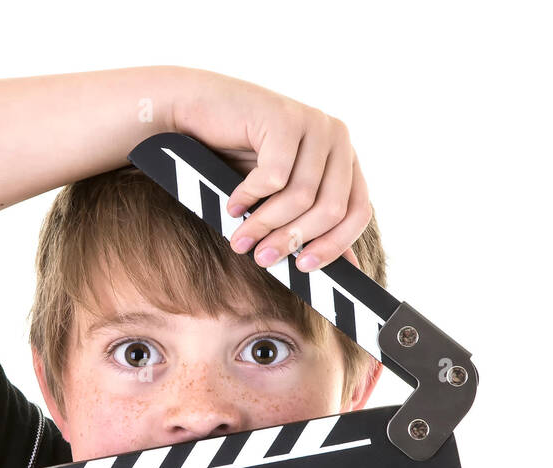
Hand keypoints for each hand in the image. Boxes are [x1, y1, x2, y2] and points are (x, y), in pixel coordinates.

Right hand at [168, 67, 369, 272]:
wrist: (195, 111)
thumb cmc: (238, 158)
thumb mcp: (281, 199)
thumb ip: (315, 227)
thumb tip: (349, 271)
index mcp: (345, 158)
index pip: (358, 211)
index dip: (334, 246)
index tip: (302, 268)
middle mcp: (337, 136)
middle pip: (332, 208)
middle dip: (293, 240)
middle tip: (262, 259)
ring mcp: (313, 122)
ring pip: (301, 196)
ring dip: (265, 224)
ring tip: (241, 239)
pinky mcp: (284, 116)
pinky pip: (273, 177)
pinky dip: (249, 197)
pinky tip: (232, 204)